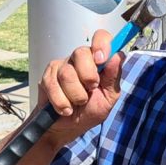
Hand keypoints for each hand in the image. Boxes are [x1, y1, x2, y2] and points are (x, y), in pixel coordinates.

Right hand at [38, 29, 123, 143]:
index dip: (101, 44)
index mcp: (98, 60)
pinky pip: (53, 85)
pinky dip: (62, 102)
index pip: (101, 37)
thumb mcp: (108, 98)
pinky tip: (66, 109)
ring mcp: (61, 66)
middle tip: (91, 89)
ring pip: (67, 73)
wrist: (67, 128)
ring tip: (78, 103)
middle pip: (81, 52)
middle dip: (88, 76)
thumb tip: (118, 56)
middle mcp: (79, 58)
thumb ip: (113, 77)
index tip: (101, 60)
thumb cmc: (90, 110)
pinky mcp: (47, 77)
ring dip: (76, 94)